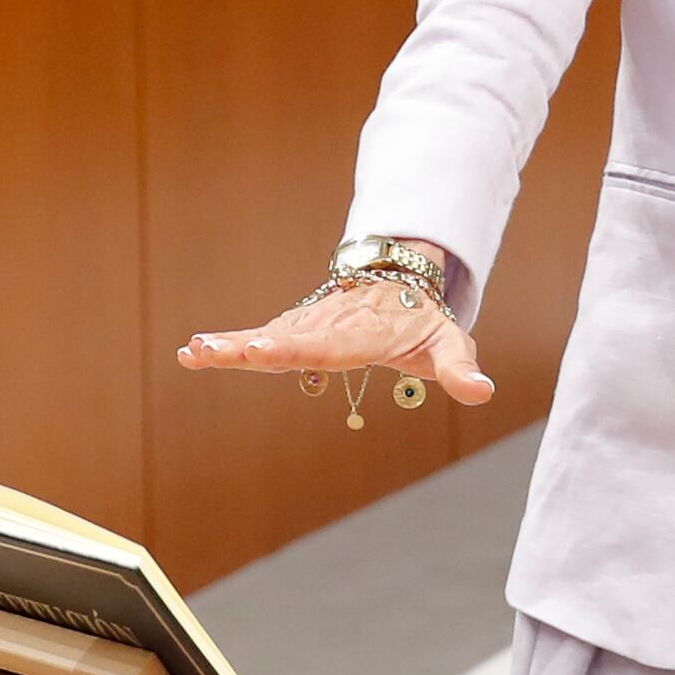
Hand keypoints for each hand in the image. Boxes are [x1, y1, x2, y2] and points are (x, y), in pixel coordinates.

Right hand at [177, 266, 495, 406]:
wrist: (402, 282)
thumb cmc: (425, 321)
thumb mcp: (450, 344)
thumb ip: (461, 370)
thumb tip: (483, 392)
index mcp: (362, 334)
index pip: (325, 346)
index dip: (292, 350)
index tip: (260, 351)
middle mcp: (327, 326)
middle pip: (283, 340)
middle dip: (246, 347)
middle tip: (208, 351)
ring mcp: (307, 326)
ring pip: (264, 336)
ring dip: (228, 345)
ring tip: (191, 353)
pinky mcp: (294, 329)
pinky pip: (259, 337)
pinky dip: (227, 343)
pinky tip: (193, 352)